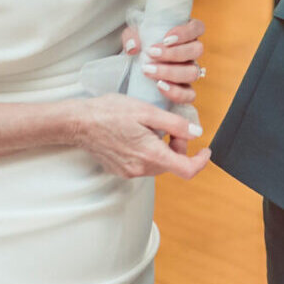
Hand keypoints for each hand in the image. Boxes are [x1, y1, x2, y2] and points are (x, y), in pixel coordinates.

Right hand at [69, 94, 211, 180]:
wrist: (79, 122)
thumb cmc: (110, 112)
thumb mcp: (147, 111)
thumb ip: (175, 124)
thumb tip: (195, 132)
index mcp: (151, 155)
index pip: (187, 170)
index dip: (200, 161)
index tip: (205, 150)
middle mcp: (141, 169)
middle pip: (171, 165)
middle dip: (178, 147)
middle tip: (170, 127)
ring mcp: (129, 171)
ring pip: (158, 164)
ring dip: (162, 149)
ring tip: (151, 128)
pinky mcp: (120, 170)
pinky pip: (143, 164)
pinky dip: (148, 152)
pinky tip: (137, 135)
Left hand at [123, 17, 205, 106]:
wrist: (136, 64)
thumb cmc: (140, 44)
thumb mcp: (133, 35)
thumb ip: (131, 36)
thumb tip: (134, 48)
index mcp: (186, 34)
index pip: (197, 28)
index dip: (186, 33)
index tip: (166, 39)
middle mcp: (192, 52)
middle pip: (197, 50)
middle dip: (174, 53)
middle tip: (151, 53)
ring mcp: (190, 71)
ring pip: (193, 72)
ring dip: (171, 72)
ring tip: (148, 70)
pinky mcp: (185, 90)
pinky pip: (190, 95)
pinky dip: (176, 92)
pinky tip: (160, 86)